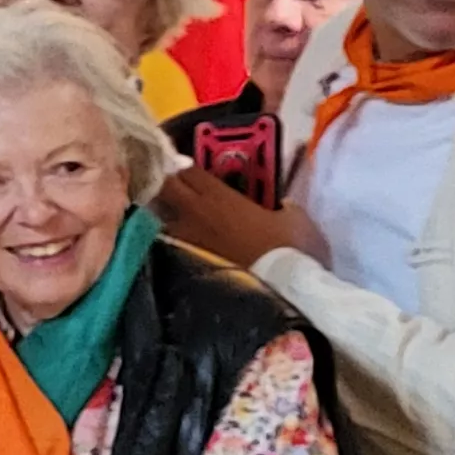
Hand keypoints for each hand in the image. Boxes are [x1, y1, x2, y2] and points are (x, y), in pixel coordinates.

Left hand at [153, 165, 325, 269]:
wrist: (278, 285)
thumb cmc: (287, 247)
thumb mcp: (294, 219)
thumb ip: (284, 207)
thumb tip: (284, 205)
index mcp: (219, 196)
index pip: (189, 172)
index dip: (185, 169)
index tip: (188, 171)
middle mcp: (196, 212)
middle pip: (166, 188)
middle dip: (164, 184)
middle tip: (171, 187)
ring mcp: (187, 237)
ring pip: (160, 216)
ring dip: (162, 212)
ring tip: (170, 214)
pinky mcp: (186, 260)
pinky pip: (169, 241)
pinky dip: (169, 238)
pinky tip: (177, 241)